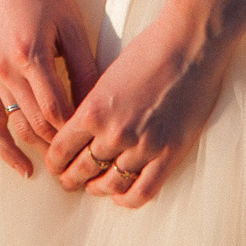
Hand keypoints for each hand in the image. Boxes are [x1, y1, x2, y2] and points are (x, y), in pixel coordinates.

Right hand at [0, 0, 98, 175]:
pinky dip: (6, 149)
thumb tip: (99, 108)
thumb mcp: (73, 26)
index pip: (57, 110)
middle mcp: (8, 70)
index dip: (78, 130)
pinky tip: (24, 169)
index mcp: (31, 55)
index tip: (99, 141)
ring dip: (42, 147)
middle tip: (91, 160)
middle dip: (63, 146)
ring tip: (67, 165)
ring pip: (19, 126)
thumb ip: (85, 68)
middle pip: (38, 124)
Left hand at [43, 0, 231, 206]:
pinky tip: (121, 196)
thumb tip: (81, 129)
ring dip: (98, 189)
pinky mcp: (169, 154)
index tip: (55, 165)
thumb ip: (94, 106)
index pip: (61, 149)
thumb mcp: (107, 77)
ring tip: (94, 188)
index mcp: (93, 110)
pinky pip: (143, 190)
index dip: (55, 162)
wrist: (189, 46)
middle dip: (71, 178)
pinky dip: (127, 199)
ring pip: (110, 183)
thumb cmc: (149, 51)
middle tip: (69, 180)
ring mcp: (142, 146)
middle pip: (82, 169)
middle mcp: (114, 133)